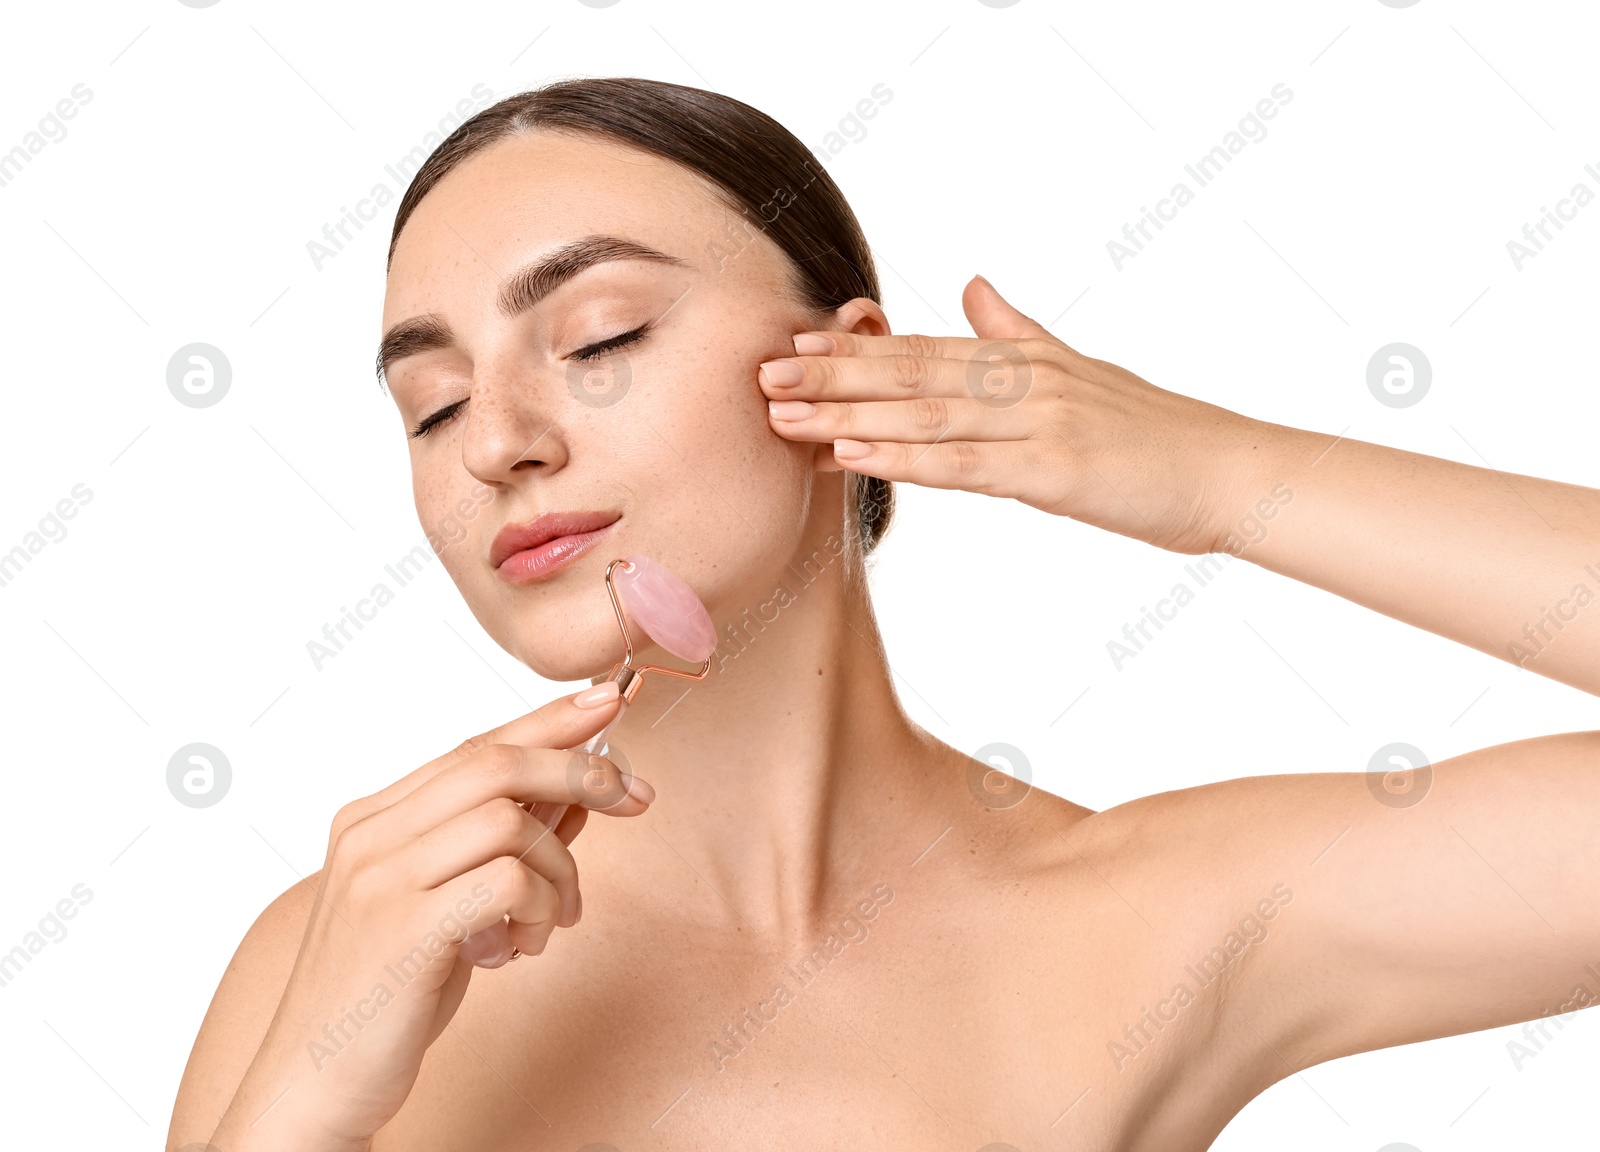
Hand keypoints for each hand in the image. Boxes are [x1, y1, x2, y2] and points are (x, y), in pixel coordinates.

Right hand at [211, 684, 649, 1148]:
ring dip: (561, 868)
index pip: (474, 745)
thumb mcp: (450, 905)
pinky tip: (527, 946)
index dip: (548, 720)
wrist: (311, 1083)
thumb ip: (499, 848)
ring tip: (557, 920)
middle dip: (580, 772)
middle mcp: (370, 835)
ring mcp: (380, 879)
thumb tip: (579, 796)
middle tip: (635, 799)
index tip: (609, 703)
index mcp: (372, 818)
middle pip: (495, 764)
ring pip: (509, 821)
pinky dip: (542, 906)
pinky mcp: (402, 928)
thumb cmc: (388, 994)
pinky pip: (508, 881)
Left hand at [759, 275, 1267, 554]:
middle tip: (764, 378)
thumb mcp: (1079, 367)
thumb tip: (974, 286)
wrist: (1225, 470)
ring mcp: (1037, 422)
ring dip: (848, 416)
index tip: (794, 346)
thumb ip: (1018, 330)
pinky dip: (904, 457)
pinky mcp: (1052, 468)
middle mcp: (1022, 380)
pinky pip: (964, 464)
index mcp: (1023, 359)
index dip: (855, 349)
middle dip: (832, 377)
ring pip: (925, 415)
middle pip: (910, 374)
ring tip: (785, 418)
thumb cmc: (1153, 431)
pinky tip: (854, 455)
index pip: (923, 349)